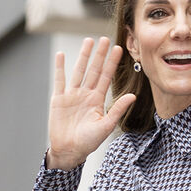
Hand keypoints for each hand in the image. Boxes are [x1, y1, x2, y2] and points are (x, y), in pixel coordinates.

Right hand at [46, 37, 135, 169]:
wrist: (69, 151)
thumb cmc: (88, 142)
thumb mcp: (106, 125)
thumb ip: (117, 109)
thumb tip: (132, 96)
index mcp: (97, 100)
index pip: (106, 77)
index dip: (112, 63)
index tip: (119, 49)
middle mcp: (85, 94)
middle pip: (93, 69)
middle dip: (99, 54)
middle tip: (105, 39)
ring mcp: (72, 95)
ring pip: (78, 71)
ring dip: (83, 56)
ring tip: (88, 41)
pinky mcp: (58, 99)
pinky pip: (59, 80)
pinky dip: (60, 68)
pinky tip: (61, 55)